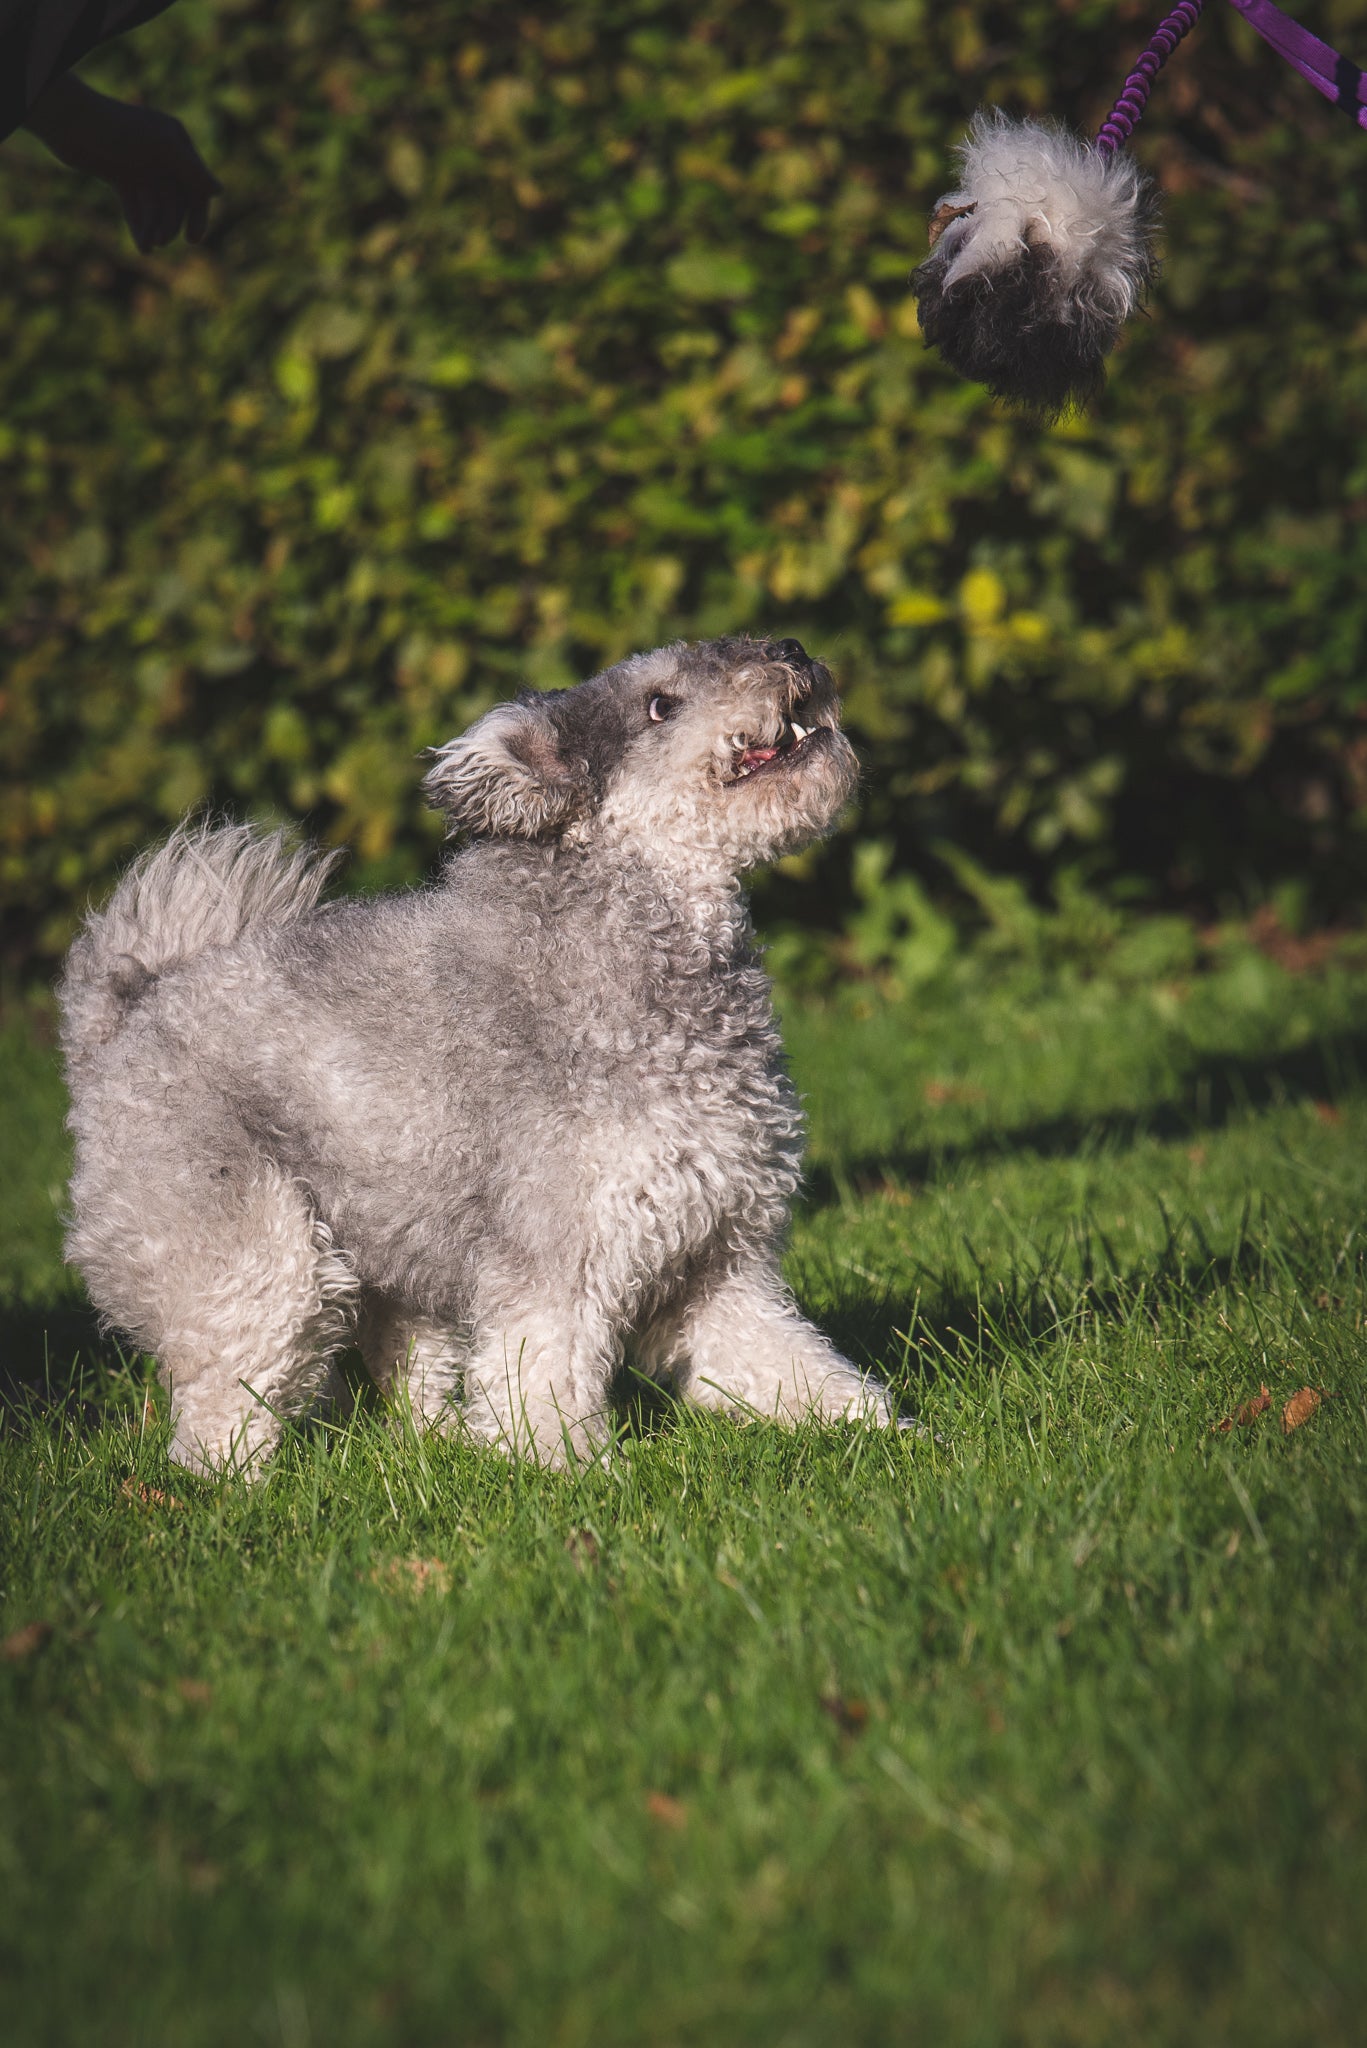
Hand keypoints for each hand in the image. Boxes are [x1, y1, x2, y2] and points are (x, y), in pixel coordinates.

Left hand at [23, 72, 221, 250]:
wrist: (70, 123)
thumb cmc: (117, 127)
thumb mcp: (160, 146)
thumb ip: (191, 168)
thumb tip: (219, 192)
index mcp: (177, 143)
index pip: (196, 185)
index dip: (197, 214)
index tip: (192, 239)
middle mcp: (163, 156)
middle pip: (178, 200)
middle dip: (170, 223)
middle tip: (162, 241)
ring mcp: (142, 168)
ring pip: (156, 207)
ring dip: (154, 227)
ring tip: (148, 245)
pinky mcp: (122, 178)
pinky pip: (137, 208)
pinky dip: (140, 226)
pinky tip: (142, 246)